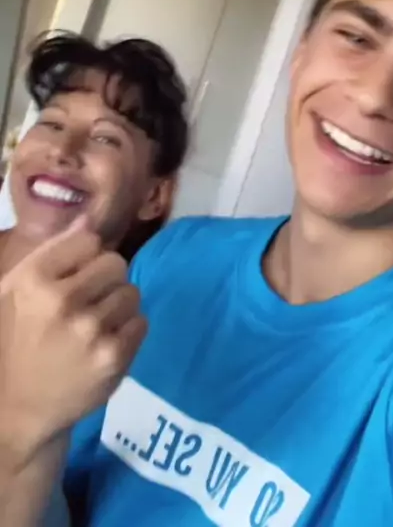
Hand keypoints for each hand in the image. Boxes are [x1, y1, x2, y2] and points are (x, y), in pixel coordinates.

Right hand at [0, 217, 146, 466]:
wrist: (18, 410)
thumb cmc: (15, 341)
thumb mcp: (16, 291)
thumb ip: (53, 253)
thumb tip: (89, 219)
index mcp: (34, 280)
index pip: (89, 240)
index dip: (85, 258)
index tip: (75, 277)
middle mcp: (62, 301)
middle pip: (116, 263)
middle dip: (106, 280)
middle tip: (89, 302)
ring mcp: (90, 331)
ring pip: (131, 293)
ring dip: (118, 306)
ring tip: (95, 326)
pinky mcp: (113, 357)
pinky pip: (141, 322)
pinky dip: (128, 332)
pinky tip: (104, 345)